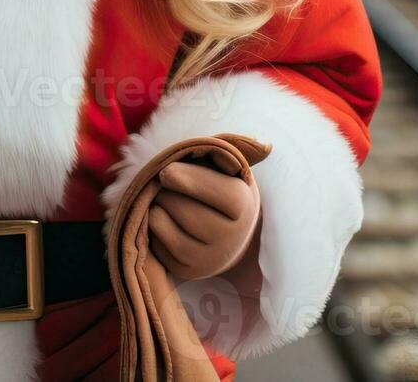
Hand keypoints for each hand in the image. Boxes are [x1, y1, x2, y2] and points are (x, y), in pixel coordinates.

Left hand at [149, 147, 261, 280]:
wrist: (225, 236)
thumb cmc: (220, 191)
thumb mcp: (230, 169)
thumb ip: (235, 149)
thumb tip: (265, 146)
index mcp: (244, 206)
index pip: (217, 192)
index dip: (188, 179)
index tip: (167, 171)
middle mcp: (230, 238)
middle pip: (184, 210)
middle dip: (166, 191)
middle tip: (163, 182)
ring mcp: (208, 259)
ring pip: (163, 225)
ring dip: (156, 206)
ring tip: (164, 198)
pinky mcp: (186, 271)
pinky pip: (154, 244)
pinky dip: (152, 227)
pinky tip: (164, 219)